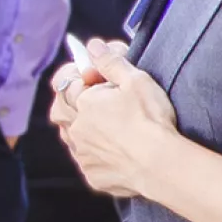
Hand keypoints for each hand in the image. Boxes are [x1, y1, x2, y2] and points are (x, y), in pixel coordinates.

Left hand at [55, 42, 175, 198]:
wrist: (161, 165)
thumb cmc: (150, 121)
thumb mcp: (135, 81)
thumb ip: (110, 62)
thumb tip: (93, 46)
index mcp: (82, 103)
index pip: (66, 84)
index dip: (76, 77)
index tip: (89, 74)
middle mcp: (76, 129)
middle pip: (59, 111)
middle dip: (68, 103)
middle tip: (86, 100)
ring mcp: (83, 154)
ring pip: (70, 138)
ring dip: (78, 129)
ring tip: (98, 126)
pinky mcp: (94, 175)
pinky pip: (86, 162)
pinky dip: (93, 155)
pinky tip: (109, 153)